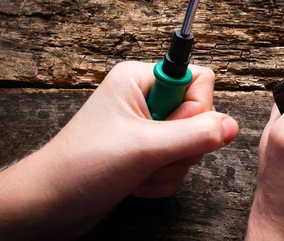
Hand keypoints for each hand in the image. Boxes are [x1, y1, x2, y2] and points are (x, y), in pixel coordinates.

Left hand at [0, 61, 237, 239]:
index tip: (171, 128)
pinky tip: (137, 182)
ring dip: (170, 167)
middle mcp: (147, 99)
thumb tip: (232, 126)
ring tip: (139, 172)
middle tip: (151, 154)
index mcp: (141, 79)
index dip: (196, 109)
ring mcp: (148, 127)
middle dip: (181, 146)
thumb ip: (195, 135)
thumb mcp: (144, 147)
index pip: (200, 79)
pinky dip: (163, 179)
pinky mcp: (148, 151)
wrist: (51, 205)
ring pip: (191, 143)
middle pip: (200, 115)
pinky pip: (179, 162)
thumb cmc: (81, 166)